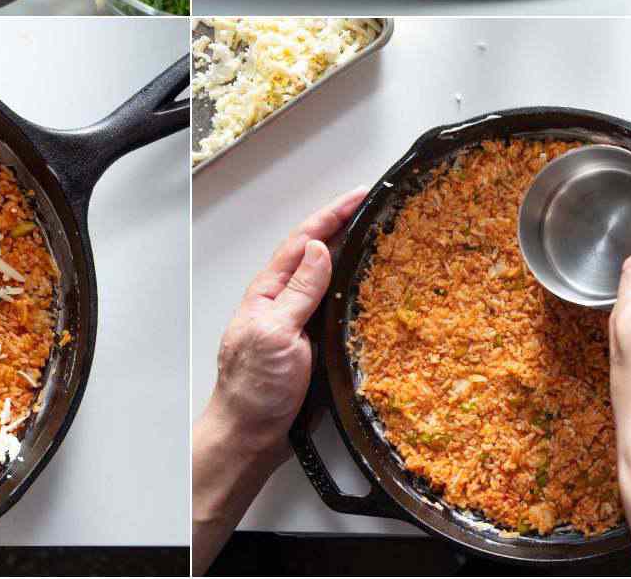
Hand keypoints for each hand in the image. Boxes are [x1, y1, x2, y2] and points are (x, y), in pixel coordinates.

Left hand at [207, 187, 365, 450]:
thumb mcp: (277, 333)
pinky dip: (355, 291)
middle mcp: (284, 300)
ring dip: (352, 256)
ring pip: (329, 279)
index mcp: (269, 291)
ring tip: (379, 237)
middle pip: (318, 253)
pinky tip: (372, 291)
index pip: (304, 240)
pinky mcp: (314, 344)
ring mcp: (299, 321)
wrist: (250, 435)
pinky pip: (337, 308)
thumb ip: (299, 292)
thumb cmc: (253, 388)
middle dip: (345, 226)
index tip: (359, 196)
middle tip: (376, 208)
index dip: (332, 215)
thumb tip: (319, 249)